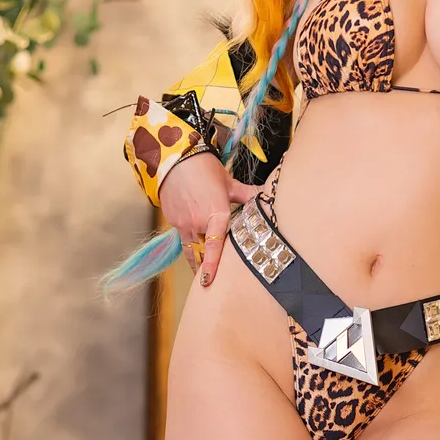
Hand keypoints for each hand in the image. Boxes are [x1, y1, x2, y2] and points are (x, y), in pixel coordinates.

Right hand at [160, 150, 257, 286]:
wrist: (175, 158)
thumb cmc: (205, 168)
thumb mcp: (229, 182)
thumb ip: (247, 195)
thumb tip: (267, 196)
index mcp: (216, 213)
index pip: (215, 245)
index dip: (212, 265)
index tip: (209, 281)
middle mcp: (197, 222)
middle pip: (202, 252)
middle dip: (206, 266)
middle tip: (211, 281)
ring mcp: (182, 223)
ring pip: (190, 249)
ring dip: (196, 260)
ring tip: (202, 273)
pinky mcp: (172, 220)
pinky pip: (182, 237)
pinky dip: (189, 243)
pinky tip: (194, 245)